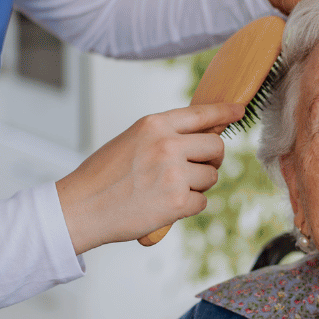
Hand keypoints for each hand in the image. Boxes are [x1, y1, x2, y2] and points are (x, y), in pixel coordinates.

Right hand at [56, 101, 245, 253]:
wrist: (80, 208)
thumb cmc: (101, 177)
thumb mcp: (130, 141)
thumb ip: (162, 136)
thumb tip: (198, 138)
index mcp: (154, 125)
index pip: (200, 113)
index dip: (224, 111)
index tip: (238, 111)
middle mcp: (167, 144)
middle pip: (216, 147)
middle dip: (211, 160)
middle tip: (196, 169)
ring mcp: (174, 173)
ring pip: (211, 177)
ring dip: (198, 186)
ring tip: (169, 190)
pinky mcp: (178, 201)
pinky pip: (201, 202)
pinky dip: (188, 207)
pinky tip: (165, 206)